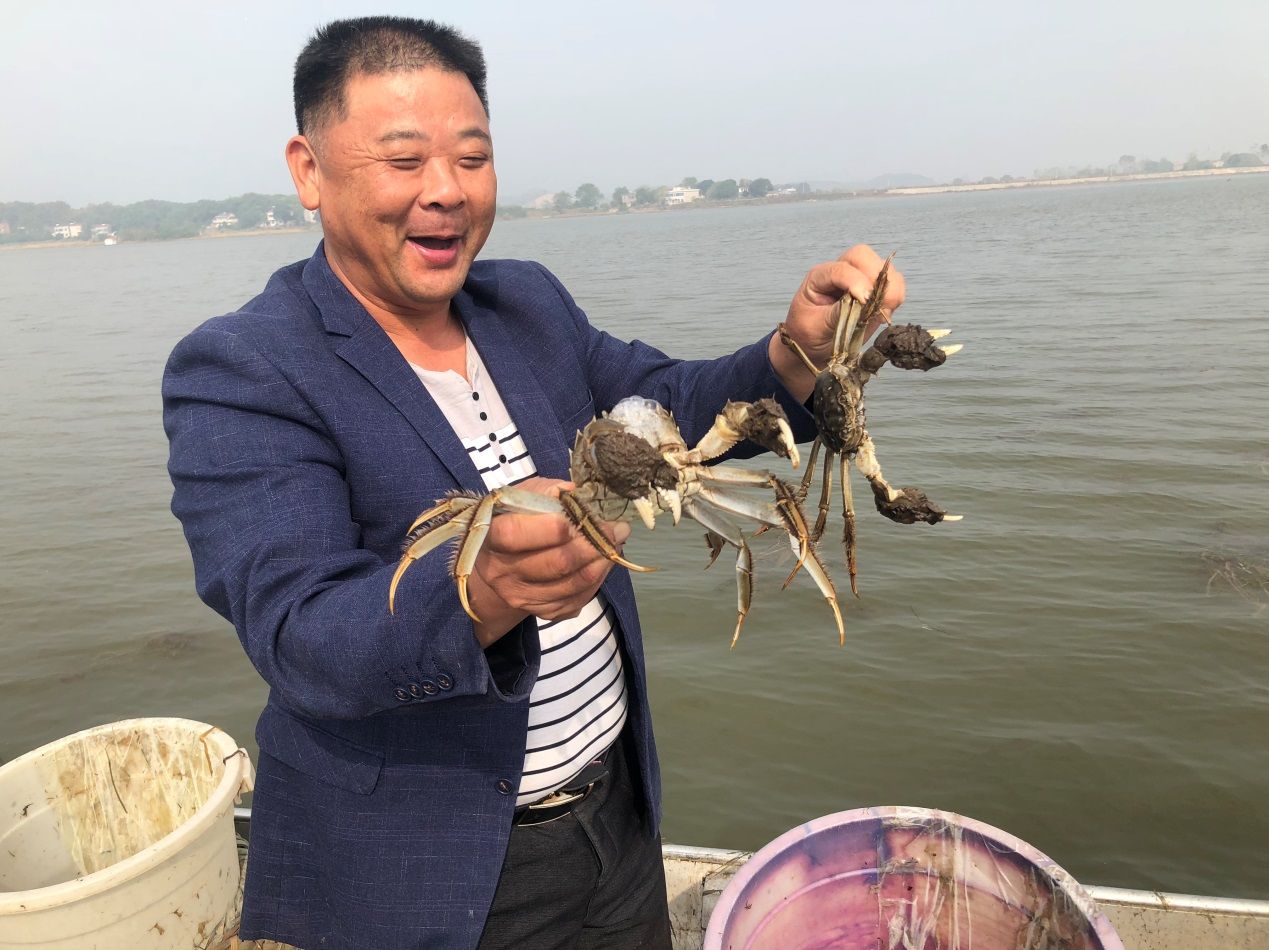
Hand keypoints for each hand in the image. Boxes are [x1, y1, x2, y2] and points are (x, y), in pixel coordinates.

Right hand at [465, 477, 630, 645]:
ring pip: (574, 583)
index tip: (583, 514)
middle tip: (618, 527)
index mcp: (490, 538)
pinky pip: (579, 598)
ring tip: (617, 541)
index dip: (551, 526)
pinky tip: (604, 560)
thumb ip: (547, 492)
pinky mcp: (543, 612)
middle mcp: (502, 573)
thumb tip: (577, 493)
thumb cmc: (515, 518)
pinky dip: (598, 578)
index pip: (516, 535)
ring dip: (603, 561)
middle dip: (594, 543)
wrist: (500, 561)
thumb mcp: (524, 495)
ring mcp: (523, 597)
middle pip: (556, 563)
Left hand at [769, 244, 906, 401]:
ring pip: (882, 267)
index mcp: (819, 277)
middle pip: (862, 256)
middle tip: (876, 304)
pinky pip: (895, 283)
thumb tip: (862, 302)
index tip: (864, 300)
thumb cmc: (809, 333)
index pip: (840, 269)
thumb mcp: (816, 327)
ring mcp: (860, 278)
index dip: (855, 281)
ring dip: (889, 288)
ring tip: (882, 310)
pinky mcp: (876, 290)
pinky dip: (896, 295)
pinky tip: (885, 311)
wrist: (813, 344)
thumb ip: (838, 313)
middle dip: (874, 277)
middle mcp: (840, 271)